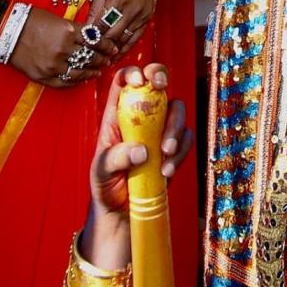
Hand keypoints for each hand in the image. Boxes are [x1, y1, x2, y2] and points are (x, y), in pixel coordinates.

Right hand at [10, 6, 108, 87]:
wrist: (7, 31)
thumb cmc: (32, 20)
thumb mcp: (58, 19)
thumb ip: (75, 30)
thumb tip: (92, 38)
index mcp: (68, 31)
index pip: (96, 40)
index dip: (106, 45)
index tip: (112, 46)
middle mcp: (63, 49)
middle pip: (91, 57)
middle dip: (103, 58)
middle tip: (108, 59)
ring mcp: (54, 65)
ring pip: (81, 72)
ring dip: (92, 71)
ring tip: (98, 70)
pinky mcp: (44, 76)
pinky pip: (66, 82)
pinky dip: (77, 81)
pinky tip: (83, 78)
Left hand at [88, 0, 159, 58]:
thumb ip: (96, 6)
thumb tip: (87, 25)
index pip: (102, 23)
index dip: (91, 34)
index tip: (83, 41)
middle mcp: (132, 8)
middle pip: (113, 34)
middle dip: (100, 45)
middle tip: (89, 52)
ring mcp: (141, 15)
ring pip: (124, 39)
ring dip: (112, 50)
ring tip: (100, 58)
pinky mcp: (147, 19)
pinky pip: (135, 38)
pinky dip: (125, 48)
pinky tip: (116, 56)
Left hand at [89, 65, 187, 219]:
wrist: (121, 213)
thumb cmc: (105, 187)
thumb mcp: (100, 172)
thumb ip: (116, 158)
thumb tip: (142, 150)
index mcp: (117, 115)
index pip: (123, 82)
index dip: (132, 73)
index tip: (138, 81)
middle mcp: (141, 117)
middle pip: (155, 83)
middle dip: (160, 77)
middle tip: (160, 87)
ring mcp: (160, 130)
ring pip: (176, 110)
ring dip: (174, 127)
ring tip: (165, 153)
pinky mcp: (174, 148)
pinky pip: (186, 138)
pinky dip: (181, 151)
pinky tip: (167, 170)